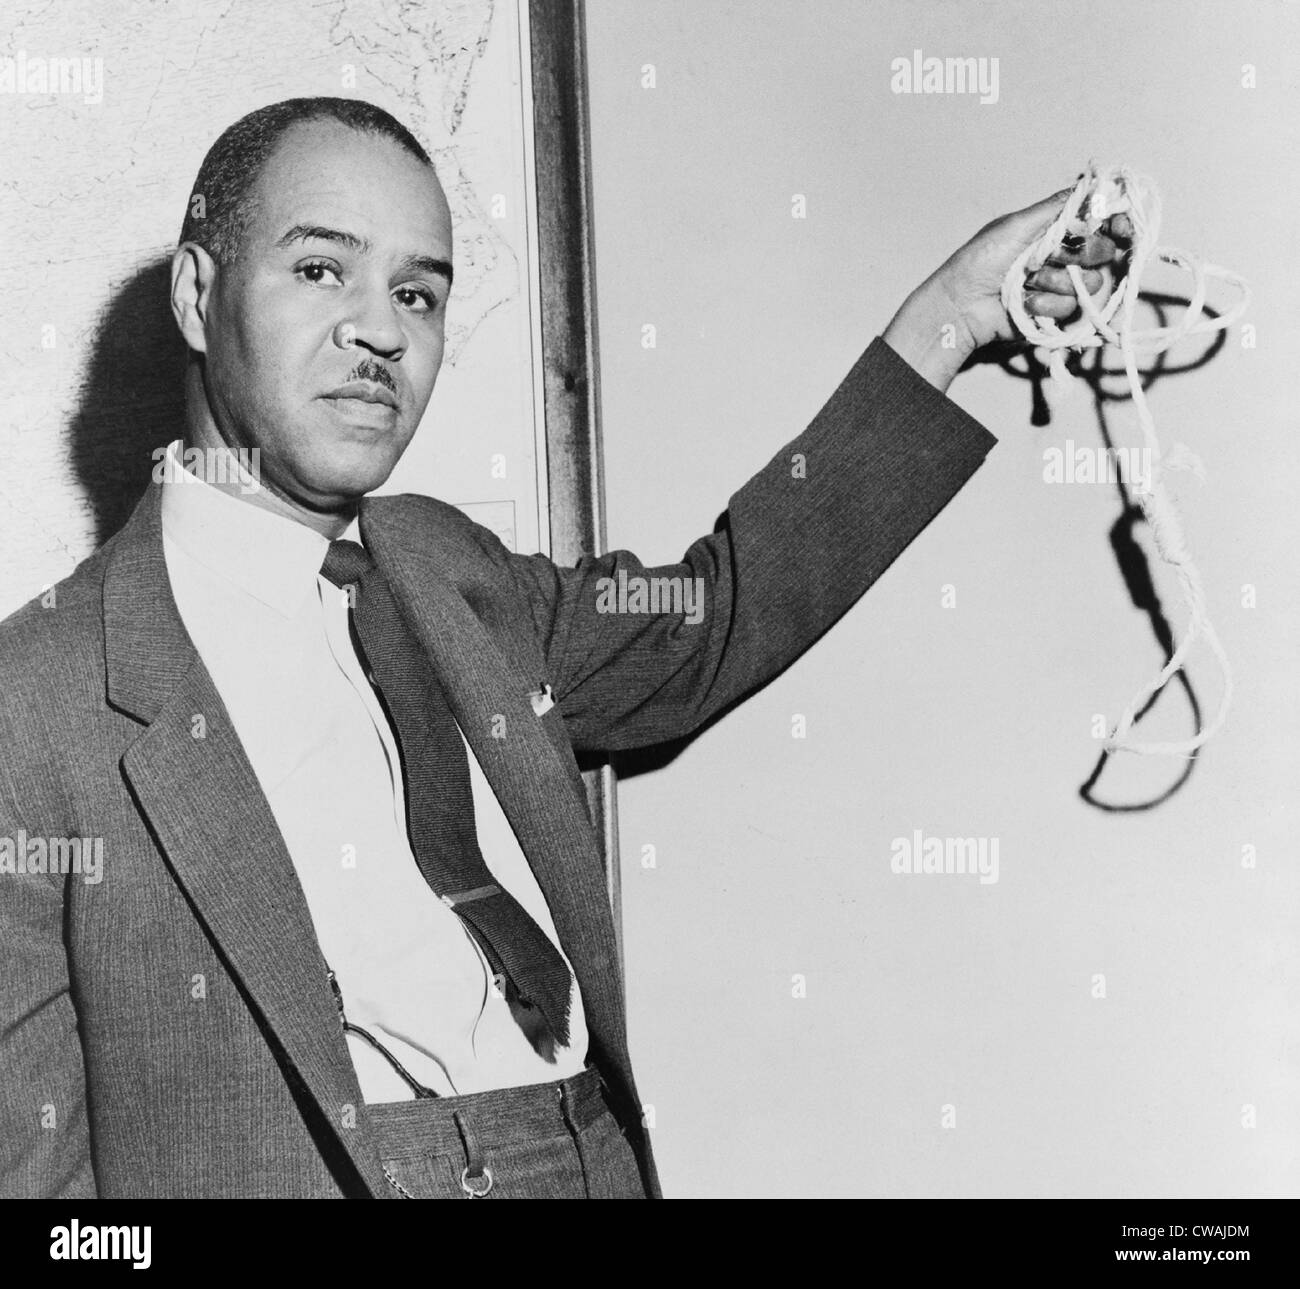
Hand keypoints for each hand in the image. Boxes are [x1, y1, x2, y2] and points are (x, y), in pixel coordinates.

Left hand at [883, 186, 1131, 391]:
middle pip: (1104, 252)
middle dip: (1084, 253)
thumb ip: (1058, 207)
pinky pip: (1072, 308)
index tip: (1122, 227)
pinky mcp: (1054, 315)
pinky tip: (1025, 303)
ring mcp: (1061, 288)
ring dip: (1059, 281)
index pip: (1101, 223)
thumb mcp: (1017, 224)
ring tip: (1029, 280)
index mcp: (1056, 231)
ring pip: (1092, 283)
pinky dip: (1048, 304)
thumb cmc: (980, 260)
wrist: (961, 304)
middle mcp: (1063, 258)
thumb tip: (1096, 187)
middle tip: (1054, 255)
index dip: (1118, 223)